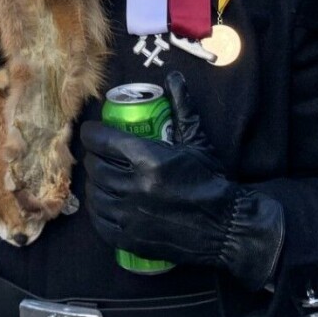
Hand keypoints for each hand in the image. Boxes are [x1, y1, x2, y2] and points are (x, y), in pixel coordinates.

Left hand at [80, 71, 283, 288]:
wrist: (225, 226)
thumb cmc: (210, 180)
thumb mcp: (197, 141)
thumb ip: (182, 108)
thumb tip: (173, 77)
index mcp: (149, 159)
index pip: (104, 141)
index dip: (92, 133)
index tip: (92, 131)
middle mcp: (136, 187)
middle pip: (97, 167)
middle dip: (94, 157)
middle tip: (100, 153)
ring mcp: (131, 216)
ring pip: (95, 194)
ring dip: (95, 183)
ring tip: (102, 177)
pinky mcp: (130, 239)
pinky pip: (100, 221)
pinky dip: (97, 210)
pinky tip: (104, 202)